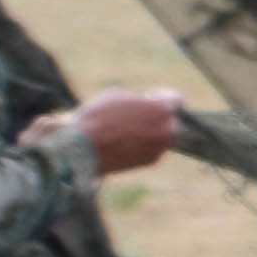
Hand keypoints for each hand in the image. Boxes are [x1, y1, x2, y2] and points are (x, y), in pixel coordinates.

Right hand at [43, 87, 184, 175]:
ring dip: (149, 130)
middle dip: (155, 115)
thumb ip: (140, 100)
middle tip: (133, 114)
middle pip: (167, 118)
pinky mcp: (151, 161)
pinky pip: (152, 147)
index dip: (159, 96)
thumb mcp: (118, 96)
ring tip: (124, 128)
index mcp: (162, 109)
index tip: (148, 97)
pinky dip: (142, 144)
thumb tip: (147, 104)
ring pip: (161, 133)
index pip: (175, 98)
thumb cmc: (97, 118)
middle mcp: (167, 130)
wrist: (82, 149)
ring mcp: (161, 147)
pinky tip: (122, 142)